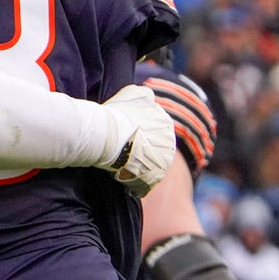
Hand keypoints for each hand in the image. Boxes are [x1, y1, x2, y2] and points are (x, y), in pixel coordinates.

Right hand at [100, 84, 175, 198]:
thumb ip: (145, 93)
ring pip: (150, 170)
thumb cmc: (117, 114)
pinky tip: (123, 182)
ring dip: (138, 171)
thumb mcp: (133, 93)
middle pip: (154, 152)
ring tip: (121, 170)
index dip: (140, 138)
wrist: (109, 136)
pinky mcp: (153, 179)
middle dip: (142, 155)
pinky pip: (144, 186)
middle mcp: (169, 144)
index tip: (126, 140)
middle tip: (123, 156)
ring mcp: (163, 163)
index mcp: (166, 124)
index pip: (155, 133)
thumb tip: (149, 94)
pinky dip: (135, 186)